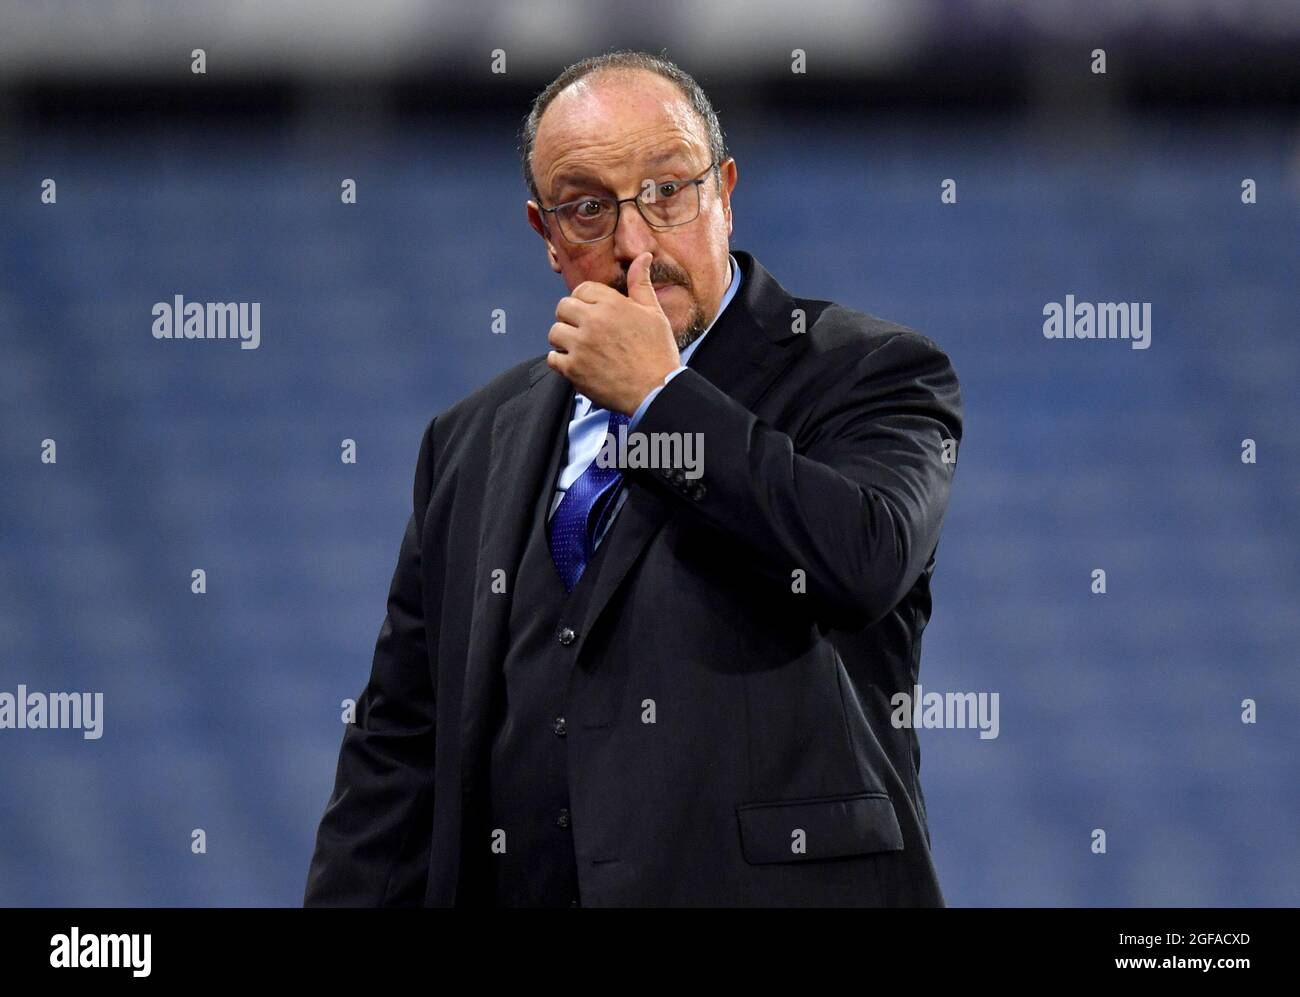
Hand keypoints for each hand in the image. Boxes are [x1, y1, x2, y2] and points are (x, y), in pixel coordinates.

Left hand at [547, 251, 681, 414]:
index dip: (585, 300)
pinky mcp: (574, 369)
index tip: (592, 313)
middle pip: (562, 308)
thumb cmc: (658, 352)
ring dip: (564, 339)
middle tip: (584, 330)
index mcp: (612, 304)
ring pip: (555, 332)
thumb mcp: (654, 312)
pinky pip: (553, 358)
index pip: (582, 290)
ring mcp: (581, 346)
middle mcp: (593, 322)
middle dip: (570, 317)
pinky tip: (578, 364)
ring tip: (580, 347)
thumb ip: (641, 283)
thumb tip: (643, 257)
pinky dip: (562, 362)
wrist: (657, 390)